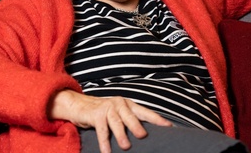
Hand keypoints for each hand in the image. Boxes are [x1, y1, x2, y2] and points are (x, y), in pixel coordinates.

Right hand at [48, 89, 171, 152]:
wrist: (81, 105)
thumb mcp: (120, 114)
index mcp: (129, 104)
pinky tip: (107, 152)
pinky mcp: (96, 115)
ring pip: (116, 122)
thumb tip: (146, 135)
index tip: (169, 126)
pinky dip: (104, 142)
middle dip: (137, 125)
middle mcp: (120, 104)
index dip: (156, 119)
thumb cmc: (104, 112)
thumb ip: (131, 121)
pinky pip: (102, 130)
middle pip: (131, 116)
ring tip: (126, 147)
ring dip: (121, 135)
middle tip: (143, 136)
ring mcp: (108, 108)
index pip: (145, 111)